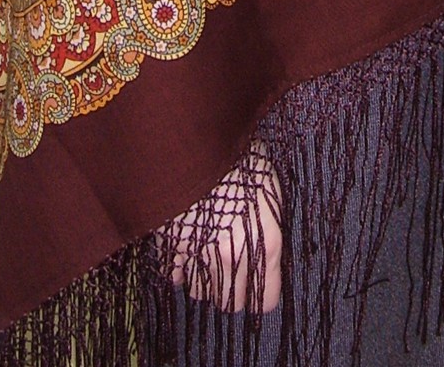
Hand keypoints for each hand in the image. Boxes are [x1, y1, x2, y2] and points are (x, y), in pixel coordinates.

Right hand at [169, 142, 282, 314]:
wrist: (201, 139)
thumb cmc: (243, 158)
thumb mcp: (271, 192)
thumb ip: (269, 233)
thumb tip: (265, 255)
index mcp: (265, 244)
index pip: (266, 300)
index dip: (264, 293)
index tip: (261, 283)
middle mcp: (233, 257)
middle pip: (231, 303)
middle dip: (234, 291)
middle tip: (234, 270)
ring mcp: (200, 254)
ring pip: (202, 293)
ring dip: (206, 280)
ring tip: (209, 255)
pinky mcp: (172, 246)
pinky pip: (176, 277)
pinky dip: (182, 269)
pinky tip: (189, 249)